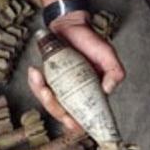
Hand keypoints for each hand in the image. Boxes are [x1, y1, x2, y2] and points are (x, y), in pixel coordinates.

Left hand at [27, 11, 125, 132]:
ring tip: (39, 79)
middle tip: (48, 94)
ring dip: (41, 94)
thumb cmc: (90, 41)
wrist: (70, 25)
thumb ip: (115, 72)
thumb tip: (107, 89)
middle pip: (63, 113)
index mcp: (92, 94)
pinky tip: (34, 72)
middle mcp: (76, 94)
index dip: (78, 124)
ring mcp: (61, 88)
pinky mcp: (48, 80)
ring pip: (48, 103)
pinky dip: (34, 83)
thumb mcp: (108, 55)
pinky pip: (38, 89)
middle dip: (54, 108)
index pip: (86, 117)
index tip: (72, 122)